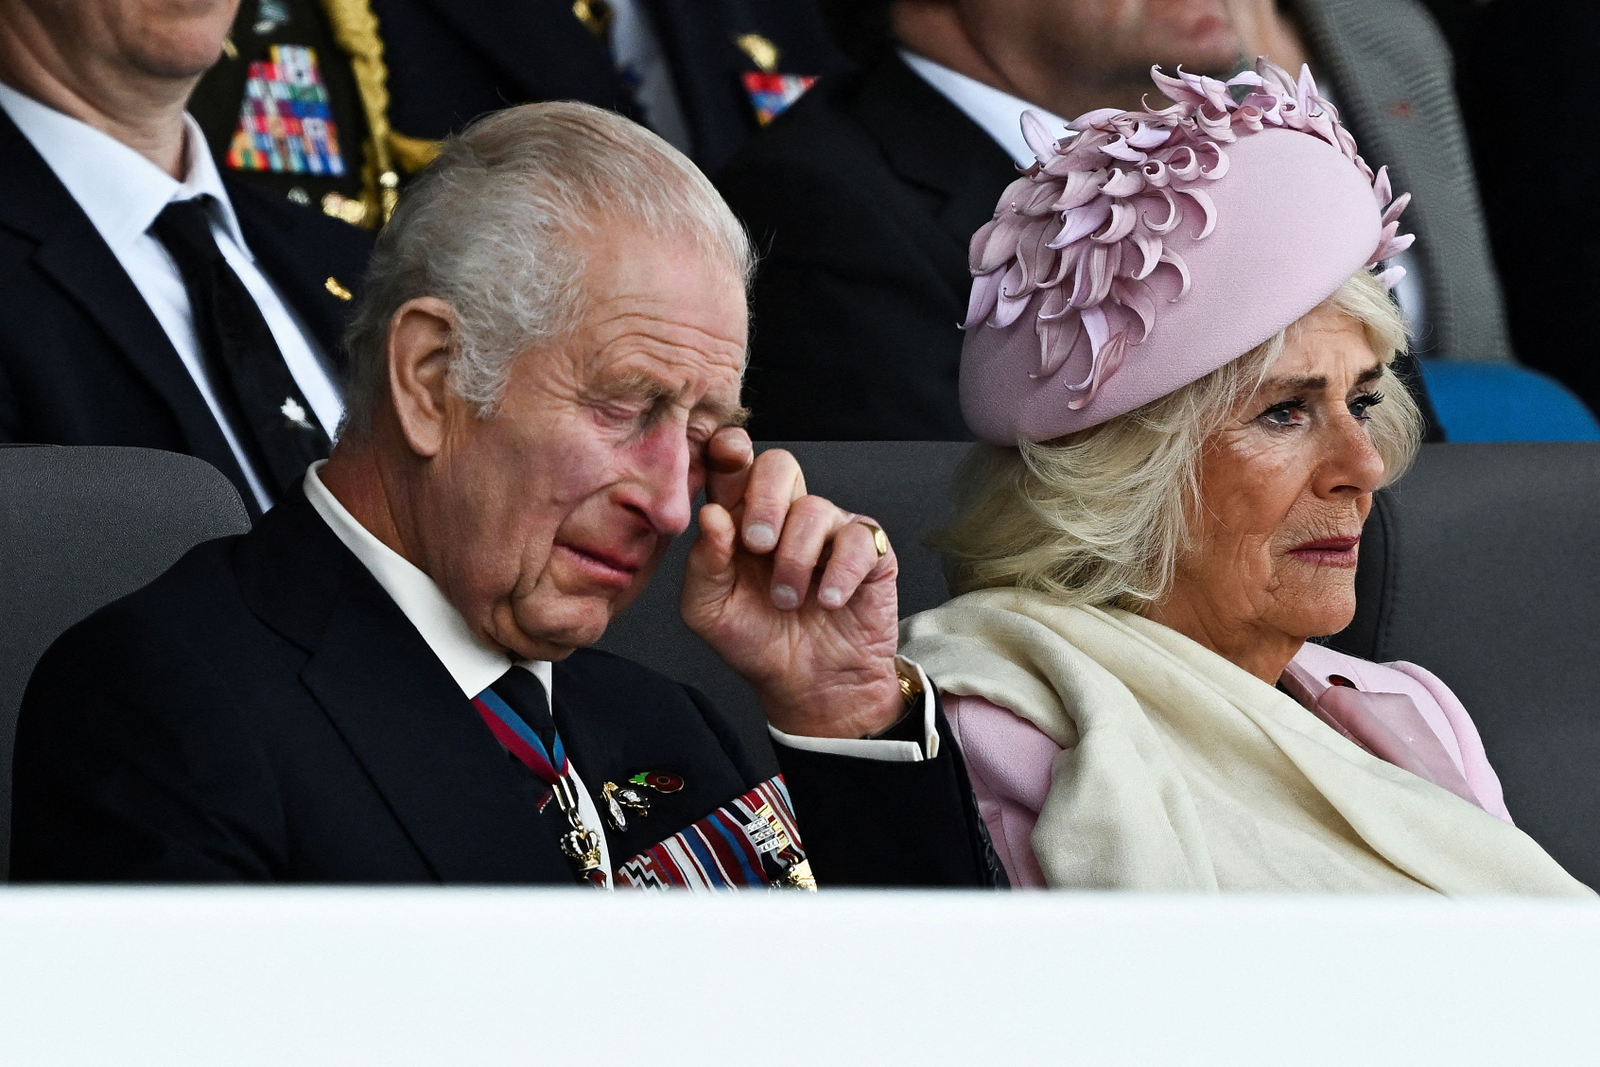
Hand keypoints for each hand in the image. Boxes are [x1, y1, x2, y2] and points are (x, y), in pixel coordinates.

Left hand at [680, 429, 904, 737]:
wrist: (808, 686)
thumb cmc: (756, 642)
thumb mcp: (709, 611)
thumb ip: (703, 562)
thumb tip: (712, 515)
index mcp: (739, 519)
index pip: (734, 465)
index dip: (729, 450)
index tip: (726, 455)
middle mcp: (785, 515)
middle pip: (779, 465)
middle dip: (765, 500)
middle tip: (756, 545)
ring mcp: (828, 531)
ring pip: (815, 508)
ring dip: (795, 559)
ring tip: (787, 601)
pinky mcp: (868, 551)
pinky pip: (857, 539)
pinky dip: (839, 573)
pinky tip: (828, 601)